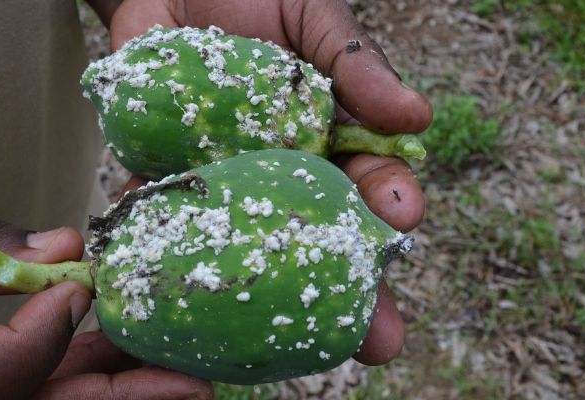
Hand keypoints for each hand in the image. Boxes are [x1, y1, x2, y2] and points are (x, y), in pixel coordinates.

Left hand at [110, 0, 431, 365]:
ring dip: (271, 296)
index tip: (404, 218)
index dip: (388, 205)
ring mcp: (225, 181)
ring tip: (292, 342)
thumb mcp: (312, 16)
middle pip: (319, 239)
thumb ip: (355, 61)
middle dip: (350, 290)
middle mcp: (280, 173)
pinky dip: (177, 250)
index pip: (367, 182)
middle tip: (379, 339)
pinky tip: (187, 285)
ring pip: (252, 248)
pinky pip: (172, 219)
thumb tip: (416, 117)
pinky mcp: (168, 178)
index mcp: (326, 139)